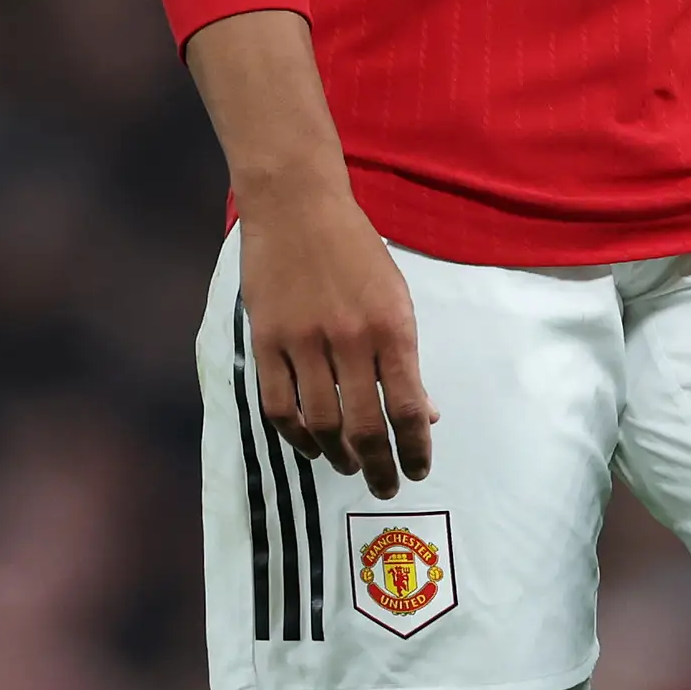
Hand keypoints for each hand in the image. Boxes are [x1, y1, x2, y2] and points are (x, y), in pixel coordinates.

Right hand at [240, 164, 435, 497]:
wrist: (295, 204)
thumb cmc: (354, 249)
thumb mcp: (396, 296)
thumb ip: (406, 357)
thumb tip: (424, 414)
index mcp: (391, 327)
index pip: (408, 408)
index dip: (415, 450)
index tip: (418, 471)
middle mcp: (350, 339)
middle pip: (365, 426)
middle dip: (379, 467)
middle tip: (385, 485)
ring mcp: (303, 341)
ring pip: (320, 423)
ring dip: (337, 456)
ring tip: (349, 467)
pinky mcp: (265, 339)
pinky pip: (278, 404)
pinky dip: (295, 434)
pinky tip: (309, 444)